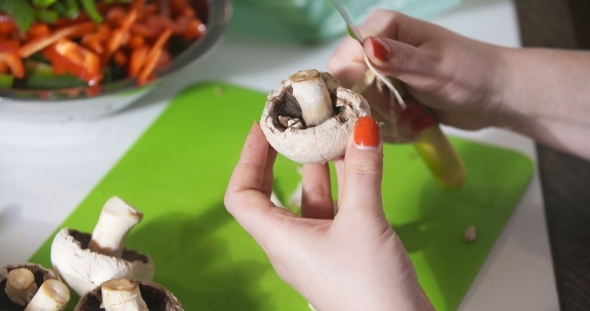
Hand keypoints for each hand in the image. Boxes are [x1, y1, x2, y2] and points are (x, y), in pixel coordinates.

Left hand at [225, 118, 433, 310]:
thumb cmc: (369, 290)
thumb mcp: (364, 222)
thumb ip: (362, 174)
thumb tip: (362, 128)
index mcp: (280, 239)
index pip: (242, 195)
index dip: (248, 158)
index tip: (262, 128)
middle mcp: (293, 243)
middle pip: (273, 193)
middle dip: (282, 155)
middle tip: (294, 123)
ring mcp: (318, 248)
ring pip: (310, 198)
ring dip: (319, 166)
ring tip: (329, 131)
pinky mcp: (343, 251)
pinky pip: (336, 209)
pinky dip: (344, 183)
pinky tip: (357, 160)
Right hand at [328, 10, 506, 142]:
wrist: (496, 95)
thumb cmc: (472, 73)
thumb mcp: (434, 66)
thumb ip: (398, 58)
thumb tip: (367, 45)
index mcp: (381, 28)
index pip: (343, 61)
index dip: (361, 85)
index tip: (390, 98)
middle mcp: (375, 49)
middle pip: (349, 88)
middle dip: (377, 108)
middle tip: (408, 110)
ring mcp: (381, 74)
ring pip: (360, 108)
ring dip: (389, 121)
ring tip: (418, 116)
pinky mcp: (388, 96)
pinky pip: (373, 120)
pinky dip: (395, 128)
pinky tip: (418, 121)